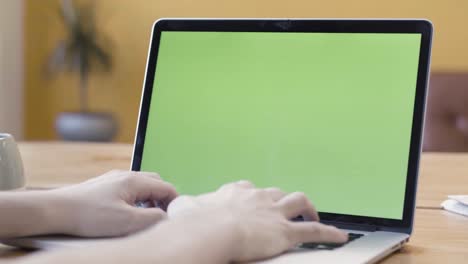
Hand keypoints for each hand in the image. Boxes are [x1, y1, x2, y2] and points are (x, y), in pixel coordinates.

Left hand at [48, 170, 177, 236]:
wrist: (56, 210)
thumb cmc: (89, 215)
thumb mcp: (127, 221)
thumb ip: (153, 218)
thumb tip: (167, 217)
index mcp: (135, 180)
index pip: (167, 187)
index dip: (175, 202)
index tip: (174, 217)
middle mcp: (126, 175)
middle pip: (156, 182)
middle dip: (163, 199)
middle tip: (161, 217)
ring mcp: (114, 179)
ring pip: (142, 186)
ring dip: (149, 200)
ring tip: (144, 217)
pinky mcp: (104, 187)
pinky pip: (128, 190)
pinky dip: (135, 200)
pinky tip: (126, 214)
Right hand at [167, 181, 346, 261]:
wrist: (212, 230)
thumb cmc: (196, 222)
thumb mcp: (184, 208)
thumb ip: (184, 205)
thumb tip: (178, 205)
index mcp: (236, 192)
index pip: (250, 189)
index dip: (255, 196)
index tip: (254, 201)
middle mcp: (258, 197)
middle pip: (277, 192)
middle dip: (282, 200)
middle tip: (285, 208)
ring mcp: (274, 212)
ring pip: (299, 202)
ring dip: (307, 208)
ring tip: (312, 214)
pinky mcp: (285, 231)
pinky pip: (313, 230)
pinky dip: (329, 233)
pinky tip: (339, 236)